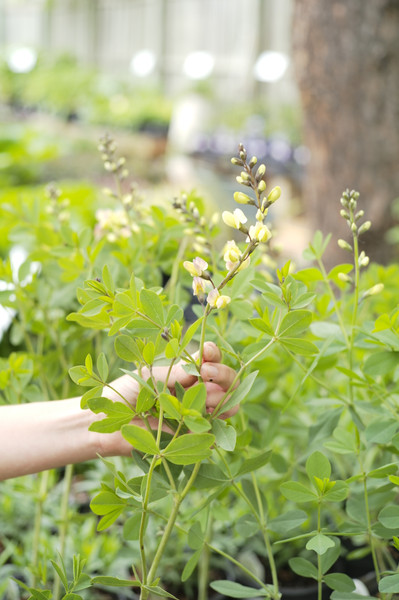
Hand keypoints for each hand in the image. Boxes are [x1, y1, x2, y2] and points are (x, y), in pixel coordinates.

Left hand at [97, 342, 238, 455]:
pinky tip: (199, 422)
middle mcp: (194, 390)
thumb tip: (201, 369)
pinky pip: (213, 432)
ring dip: (222, 398)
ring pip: (227, 403)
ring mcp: (195, 413)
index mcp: (183, 371)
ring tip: (206, 399)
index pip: (209, 357)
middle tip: (206, 374)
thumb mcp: (147, 376)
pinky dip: (213, 424)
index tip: (206, 356)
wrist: (106, 425)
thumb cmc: (123, 394)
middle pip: (225, 379)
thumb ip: (174, 373)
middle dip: (222, 374)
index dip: (214, 354)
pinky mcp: (192, 436)